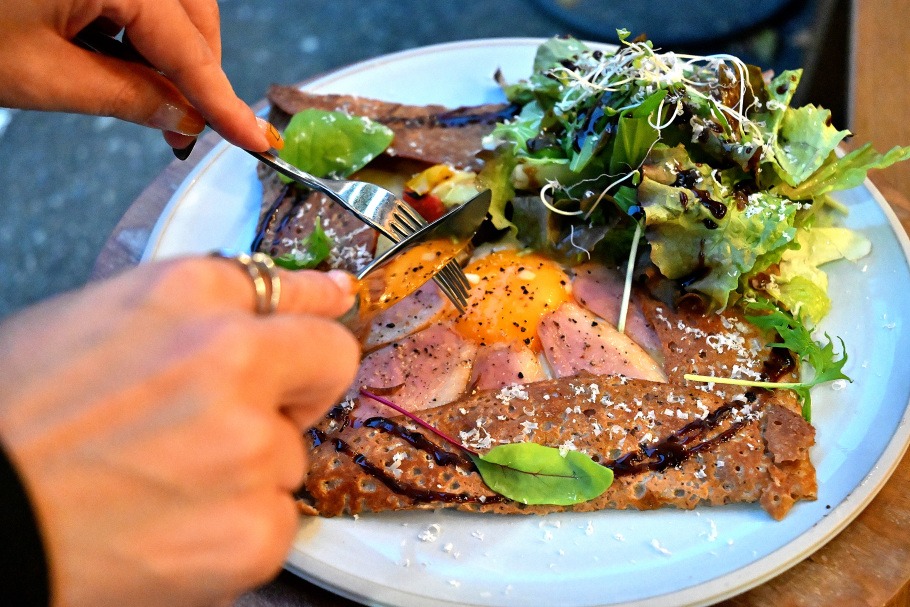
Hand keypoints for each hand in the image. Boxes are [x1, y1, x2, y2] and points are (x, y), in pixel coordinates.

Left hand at [0, 0, 269, 151]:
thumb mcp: (42, 76)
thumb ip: (128, 97)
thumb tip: (184, 118)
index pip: (189, 49)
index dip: (224, 103)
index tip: (257, 140)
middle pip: (192, 14)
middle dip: (198, 72)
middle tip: (186, 128)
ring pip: (169, 3)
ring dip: (169, 51)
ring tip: (146, 96)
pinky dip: (137, 27)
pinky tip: (117, 57)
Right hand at [0, 257, 359, 605]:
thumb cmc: (16, 422)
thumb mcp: (95, 325)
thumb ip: (198, 310)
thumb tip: (296, 291)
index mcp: (187, 295)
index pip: (294, 289)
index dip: (315, 304)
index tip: (336, 304)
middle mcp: (230, 357)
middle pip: (329, 362)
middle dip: (300, 387)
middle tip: (239, 417)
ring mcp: (249, 446)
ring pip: (293, 454)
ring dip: (250, 469)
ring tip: (166, 483)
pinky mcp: (255, 529)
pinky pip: (279, 519)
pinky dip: (239, 527)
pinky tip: (176, 527)